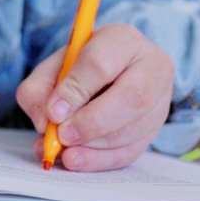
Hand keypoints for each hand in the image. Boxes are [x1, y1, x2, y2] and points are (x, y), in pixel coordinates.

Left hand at [16, 23, 173, 171]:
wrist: (110, 73)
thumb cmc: (79, 68)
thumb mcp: (53, 67)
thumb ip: (40, 90)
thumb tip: (46, 123)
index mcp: (122, 39)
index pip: (101, 63)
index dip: (76, 91)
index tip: (53, 112)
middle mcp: (151, 66)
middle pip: (131, 97)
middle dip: (91, 122)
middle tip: (62, 136)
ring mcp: (160, 100)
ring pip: (134, 128)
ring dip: (94, 145)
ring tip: (64, 150)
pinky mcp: (155, 129)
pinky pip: (132, 150)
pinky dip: (100, 160)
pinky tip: (77, 160)